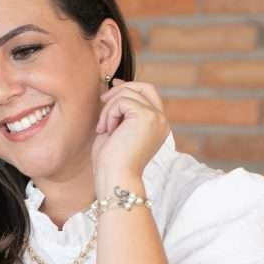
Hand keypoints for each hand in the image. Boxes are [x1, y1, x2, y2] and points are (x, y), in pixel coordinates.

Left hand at [91, 78, 169, 193]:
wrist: (115, 178)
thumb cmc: (111, 161)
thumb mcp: (117, 129)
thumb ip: (121, 110)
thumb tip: (117, 85)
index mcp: (157, 125)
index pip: (149, 94)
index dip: (130, 86)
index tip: (113, 86)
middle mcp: (161, 120)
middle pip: (144, 87)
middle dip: (120, 90)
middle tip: (102, 101)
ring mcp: (156, 117)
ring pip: (128, 93)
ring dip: (109, 108)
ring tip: (103, 128)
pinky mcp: (146, 116)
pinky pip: (122, 101)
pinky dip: (109, 114)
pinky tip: (107, 130)